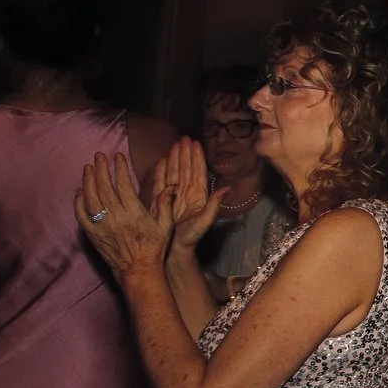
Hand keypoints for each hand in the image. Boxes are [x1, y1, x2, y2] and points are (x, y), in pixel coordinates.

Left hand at [75, 152, 176, 280]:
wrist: (138, 269)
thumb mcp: (165, 226)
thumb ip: (165, 204)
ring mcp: (102, 226)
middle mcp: (116, 217)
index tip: (118, 156)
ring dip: (88, 181)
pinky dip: (79, 202)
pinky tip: (80, 192)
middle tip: (99, 156)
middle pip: (104, 188)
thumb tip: (171, 186)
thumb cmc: (154, 247)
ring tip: (88, 168)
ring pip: (91, 198)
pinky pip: (82, 215)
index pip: (123, 185)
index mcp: (134, 213)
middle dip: (101, 169)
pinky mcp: (93, 234)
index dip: (119, 169)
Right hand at [154, 137, 222, 257]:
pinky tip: (162, 160)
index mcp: (198, 195)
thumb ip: (214, 205)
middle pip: (186, 168)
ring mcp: (174, 195)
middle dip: (185, 152)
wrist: (174, 249)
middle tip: (184, 138)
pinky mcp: (162, 200)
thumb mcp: (204, 221)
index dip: (197, 157)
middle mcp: (187, 192)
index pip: (198, 172)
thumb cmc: (191, 238)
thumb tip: (226, 189)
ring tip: (175, 144)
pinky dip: (162, 170)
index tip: (195, 143)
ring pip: (175, 171)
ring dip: (175, 158)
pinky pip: (161, 182)